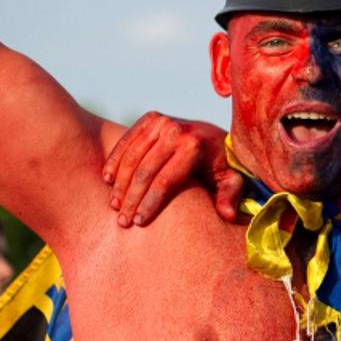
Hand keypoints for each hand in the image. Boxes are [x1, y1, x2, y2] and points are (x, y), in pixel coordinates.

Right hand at [102, 111, 242, 226]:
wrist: (218, 136)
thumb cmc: (223, 166)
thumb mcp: (232, 181)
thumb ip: (230, 197)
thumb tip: (228, 216)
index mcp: (194, 147)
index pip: (164, 181)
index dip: (149, 204)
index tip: (139, 222)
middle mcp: (176, 131)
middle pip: (145, 171)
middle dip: (131, 199)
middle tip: (123, 221)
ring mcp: (162, 122)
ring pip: (132, 158)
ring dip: (120, 183)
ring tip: (114, 206)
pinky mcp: (151, 118)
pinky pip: (126, 142)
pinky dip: (115, 160)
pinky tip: (107, 180)